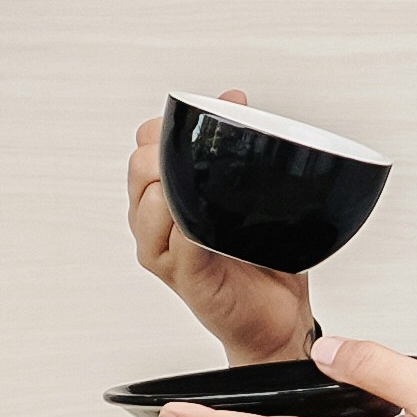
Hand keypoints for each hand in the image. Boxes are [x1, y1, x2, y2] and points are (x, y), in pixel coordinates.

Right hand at [125, 103, 315, 365]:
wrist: (276, 317)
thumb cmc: (258, 258)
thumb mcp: (243, 194)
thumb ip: (232, 148)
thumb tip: (232, 100)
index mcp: (162, 199)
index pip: (144, 144)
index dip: (169, 126)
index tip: (208, 120)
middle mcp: (154, 224)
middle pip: (140, 167)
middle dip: (172, 151)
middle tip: (208, 154)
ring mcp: (165, 252)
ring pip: (151, 201)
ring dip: (182, 187)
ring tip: (213, 189)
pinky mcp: (186, 278)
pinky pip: (182, 242)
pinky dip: (195, 227)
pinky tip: (213, 222)